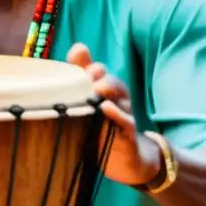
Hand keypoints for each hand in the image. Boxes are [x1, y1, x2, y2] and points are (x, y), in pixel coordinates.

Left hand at [67, 43, 160, 187]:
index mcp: (108, 91)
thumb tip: (78, 46)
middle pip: (114, 83)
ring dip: (110, 90)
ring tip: (97, 87)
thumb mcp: (89, 104)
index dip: (91, 66)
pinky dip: (117, 115)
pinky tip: (106, 108)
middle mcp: (118, 101)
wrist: (124, 160)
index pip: (101, 73)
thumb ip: (82, 76)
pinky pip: (125, 122)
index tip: (80, 61)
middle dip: (102, 76)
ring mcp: (124, 117)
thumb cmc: (102, 128)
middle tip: (90, 74)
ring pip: (121, 99)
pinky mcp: (128, 135)